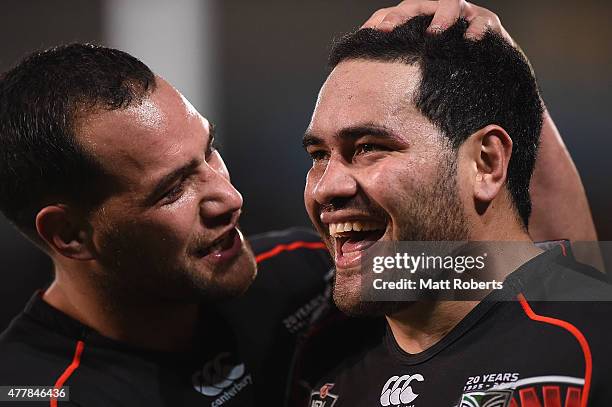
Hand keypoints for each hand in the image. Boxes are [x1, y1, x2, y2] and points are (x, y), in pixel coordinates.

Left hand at [361, 0, 513, 45]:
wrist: (488, 67)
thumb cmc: (451, 60)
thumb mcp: (423, 59)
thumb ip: (401, 57)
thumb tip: (372, 60)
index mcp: (424, 18)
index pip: (401, 14)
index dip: (387, 20)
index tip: (373, 33)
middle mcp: (441, 12)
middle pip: (419, 4)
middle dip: (403, 15)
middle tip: (389, 29)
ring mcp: (465, 14)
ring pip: (452, 3)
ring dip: (442, 16)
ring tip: (434, 32)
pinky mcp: (487, 23)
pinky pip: (482, 21)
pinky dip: (476, 28)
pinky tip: (470, 39)